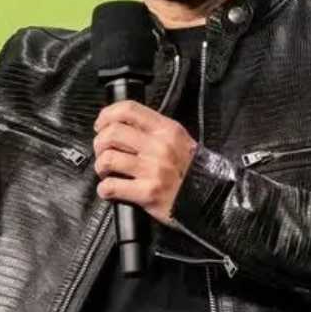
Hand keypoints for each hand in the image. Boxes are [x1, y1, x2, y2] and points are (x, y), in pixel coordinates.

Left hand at [93, 100, 197, 224]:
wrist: (210, 202)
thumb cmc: (193, 173)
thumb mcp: (181, 141)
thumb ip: (156, 130)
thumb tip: (123, 125)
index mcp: (167, 130)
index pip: (129, 109)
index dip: (107, 115)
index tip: (101, 124)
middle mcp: (159, 147)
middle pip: (112, 133)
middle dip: (99, 143)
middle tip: (102, 151)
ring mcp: (153, 170)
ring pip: (108, 159)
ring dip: (101, 166)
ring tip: (107, 171)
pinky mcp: (147, 193)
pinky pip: (111, 187)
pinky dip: (104, 189)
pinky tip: (110, 190)